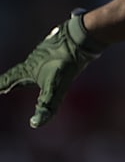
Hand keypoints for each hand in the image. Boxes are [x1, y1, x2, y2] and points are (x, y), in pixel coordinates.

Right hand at [0, 11, 106, 127]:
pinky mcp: (57, 48)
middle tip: (4, 87)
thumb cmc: (64, 62)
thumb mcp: (55, 87)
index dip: (1, 86)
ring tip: (27, 77)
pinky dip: (44, 63)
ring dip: (27, 72)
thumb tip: (36, 123)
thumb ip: (47, 105)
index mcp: (28, 70)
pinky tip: (51, 63)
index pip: (8, 80)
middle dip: (11, 81)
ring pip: (32, 65)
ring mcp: (44, 53)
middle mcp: (32, 61)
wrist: (79, 38)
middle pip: (18, 73)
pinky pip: (48, 57)